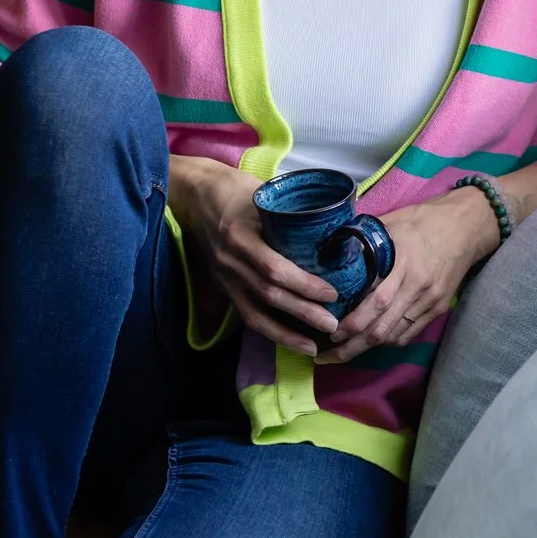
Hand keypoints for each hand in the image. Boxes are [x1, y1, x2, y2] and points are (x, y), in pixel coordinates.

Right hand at [167, 155, 338, 355]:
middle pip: (267, 294)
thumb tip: (338, 229)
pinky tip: (290, 342)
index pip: (273, 267)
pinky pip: (246, 315)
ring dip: (285, 333)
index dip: (303, 284)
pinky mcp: (224, 286)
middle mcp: (229, 261)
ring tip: (313, 346)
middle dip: (302, 312)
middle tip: (332, 324)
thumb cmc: (238, 191)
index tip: (331, 292)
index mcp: (240, 235)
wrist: (198, 194)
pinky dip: (269, 331)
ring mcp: (224, 277)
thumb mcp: (265, 196)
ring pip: (255, 313)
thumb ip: (292, 216)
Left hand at [315, 187, 500, 363]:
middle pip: (383, 326)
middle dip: (354, 344)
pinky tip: (372, 342)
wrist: (466, 226)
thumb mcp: (392, 223)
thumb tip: (334, 250)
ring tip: (345, 352)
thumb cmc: (424, 220)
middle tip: (329, 353)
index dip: (353, 321)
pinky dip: (389, 340)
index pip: (375, 301)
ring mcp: (430, 300)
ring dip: (369, 348)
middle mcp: (417, 286)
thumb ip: (365, 240)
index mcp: (403, 262)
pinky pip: (410, 332)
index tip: (330, 330)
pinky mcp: (438, 307)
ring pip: (396, 334)